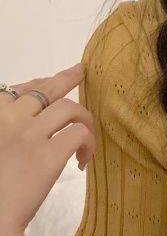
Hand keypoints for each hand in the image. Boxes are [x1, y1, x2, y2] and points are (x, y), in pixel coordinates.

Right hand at [0, 63, 95, 235]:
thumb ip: (10, 126)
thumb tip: (34, 112)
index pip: (23, 88)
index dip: (44, 84)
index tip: (59, 81)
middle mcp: (9, 117)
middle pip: (48, 91)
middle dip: (68, 79)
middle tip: (81, 73)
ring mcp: (29, 134)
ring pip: (71, 109)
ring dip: (85, 122)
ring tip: (86, 143)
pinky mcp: (48, 155)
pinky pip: (80, 134)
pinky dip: (88, 144)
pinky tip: (82, 162)